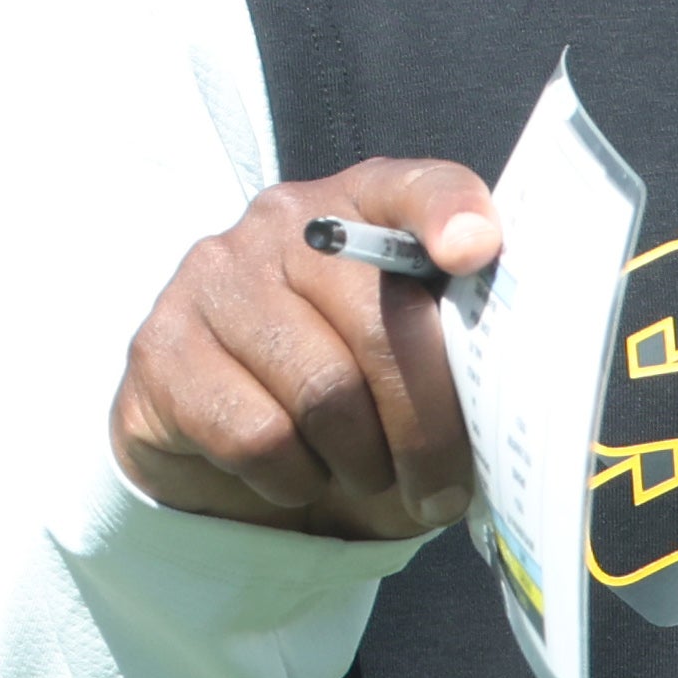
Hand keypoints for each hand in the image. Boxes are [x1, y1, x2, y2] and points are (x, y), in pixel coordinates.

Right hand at [112, 160, 502, 540]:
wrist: (230, 457)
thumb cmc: (354, 403)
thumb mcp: (419, 370)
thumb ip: (464, 350)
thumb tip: (515, 393)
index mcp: (365, 205)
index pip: (416, 188)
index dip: (450, 213)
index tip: (476, 252)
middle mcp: (285, 222)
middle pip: (382, 325)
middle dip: (429, 428)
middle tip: (444, 489)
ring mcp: (214, 277)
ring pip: (322, 391)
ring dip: (362, 462)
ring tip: (367, 477)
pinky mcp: (161, 347)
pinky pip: (256, 434)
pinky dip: (294, 478)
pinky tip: (297, 475)